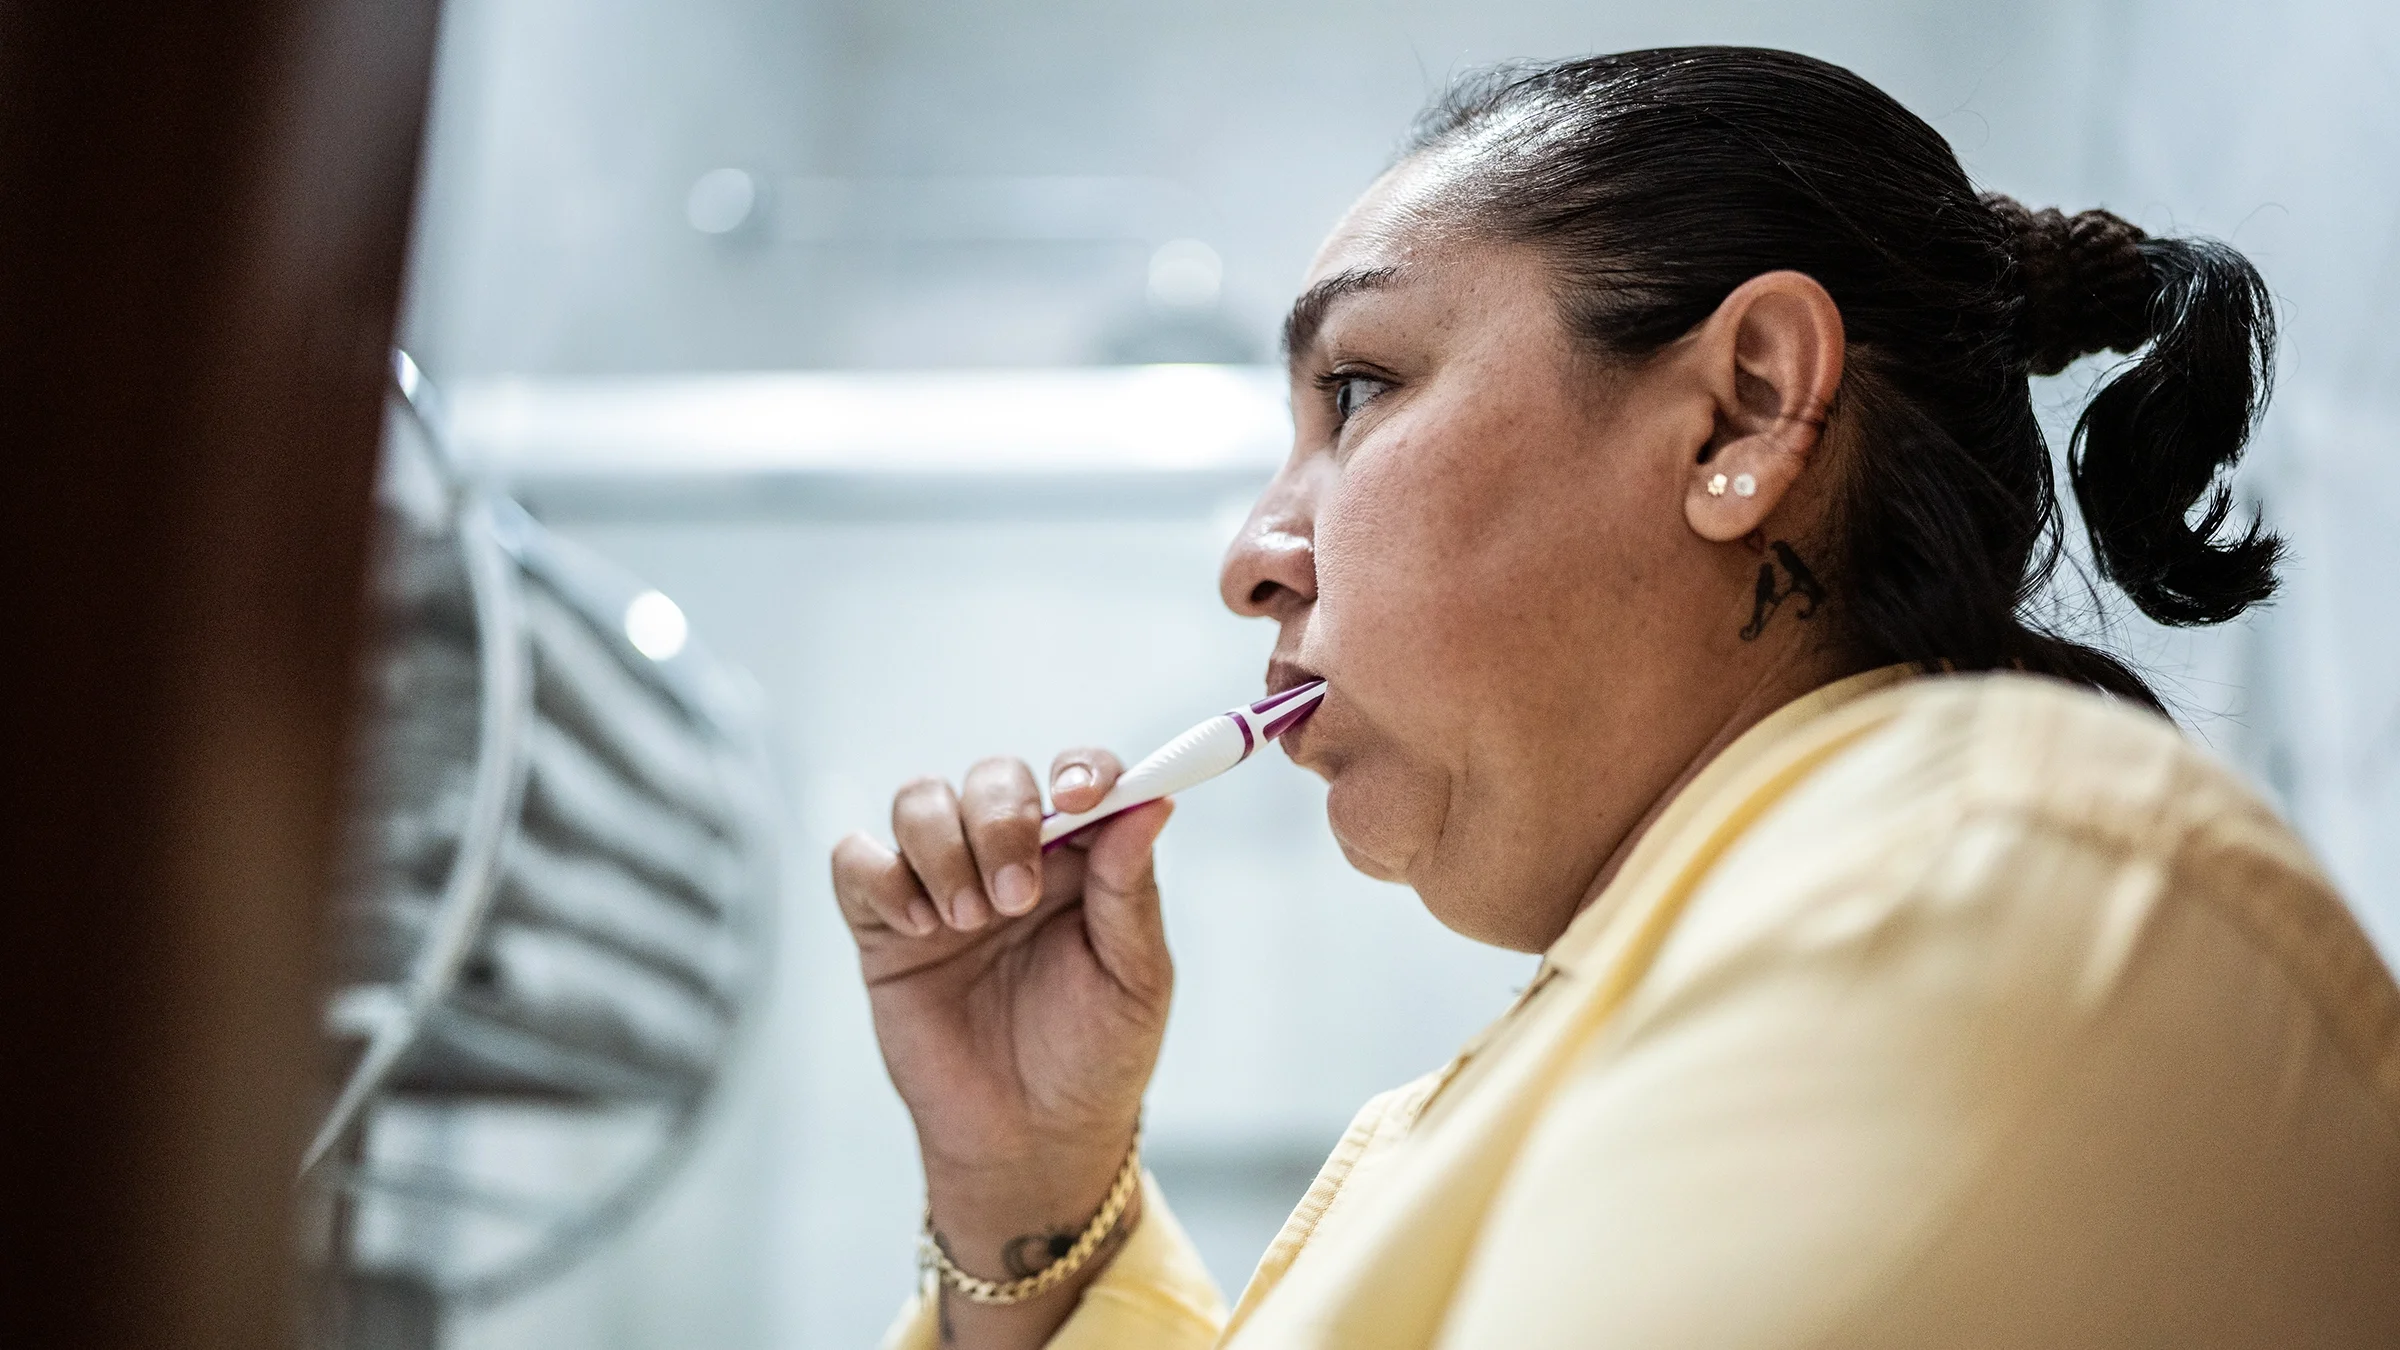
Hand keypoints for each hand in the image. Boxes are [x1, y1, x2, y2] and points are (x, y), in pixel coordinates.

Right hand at [831, 750, 1171, 1348]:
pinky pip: (855, 859)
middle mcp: (1010, 858)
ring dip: (942, 846)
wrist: (1029, 1141)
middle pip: (991, 777)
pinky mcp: (884, 926)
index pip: (1077, 775)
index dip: (1078, 769)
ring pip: (918, 800)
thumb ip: (1130, 889)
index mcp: (1081, 861)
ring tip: (968, 920)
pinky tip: (918, 928)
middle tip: (1013, 899)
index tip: (1079, 797)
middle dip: (999, 821)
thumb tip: (1152, 802)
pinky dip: (879, 874)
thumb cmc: (1094, 1058)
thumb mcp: (1135, 978)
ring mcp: (942, 885)